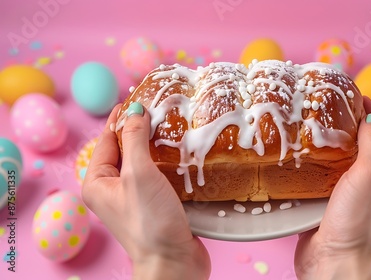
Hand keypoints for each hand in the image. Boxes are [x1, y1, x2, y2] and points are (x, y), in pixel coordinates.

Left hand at [82, 103, 210, 279]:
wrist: (174, 262)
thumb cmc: (150, 221)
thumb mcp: (138, 174)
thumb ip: (134, 139)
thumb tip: (135, 110)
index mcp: (98, 182)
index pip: (107, 139)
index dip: (121, 118)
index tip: (137, 97)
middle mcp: (113, 189)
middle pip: (126, 149)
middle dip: (141, 129)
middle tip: (159, 108)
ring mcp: (135, 197)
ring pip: (145, 161)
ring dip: (157, 144)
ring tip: (173, 125)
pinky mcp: (156, 203)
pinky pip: (159, 174)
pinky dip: (168, 161)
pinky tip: (182, 151)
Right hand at [294, 97, 370, 278]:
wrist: (330, 260)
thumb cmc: (355, 221)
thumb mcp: (368, 176)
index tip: (358, 95)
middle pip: (366, 149)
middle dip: (352, 128)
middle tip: (335, 106)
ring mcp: (356, 196)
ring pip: (346, 162)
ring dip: (335, 144)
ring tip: (321, 122)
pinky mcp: (334, 203)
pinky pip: (331, 175)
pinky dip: (323, 161)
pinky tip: (311, 150)